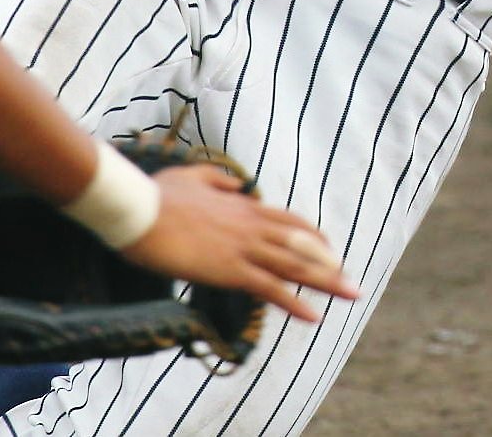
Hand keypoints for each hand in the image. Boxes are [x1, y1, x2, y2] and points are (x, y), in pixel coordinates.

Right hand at [124, 165, 358, 321]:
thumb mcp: (191, 175)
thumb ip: (218, 180)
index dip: (312, 236)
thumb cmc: (158, 194)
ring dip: (326, 282)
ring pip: (294, 265)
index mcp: (242, 206)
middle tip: (351, 282)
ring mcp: (242, 247)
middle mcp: (249, 225)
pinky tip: (314, 316)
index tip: (329, 249)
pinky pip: (270, 288)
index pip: (288, 220)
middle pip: (300, 244)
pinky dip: (294, 302)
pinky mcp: (230, 269)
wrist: (139, 209)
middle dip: (329, 264)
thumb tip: (239, 187)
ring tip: (351, 294)